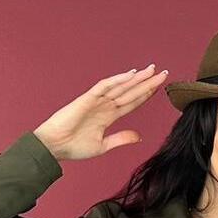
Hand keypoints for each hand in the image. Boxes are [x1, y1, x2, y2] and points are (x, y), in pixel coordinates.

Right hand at [33, 64, 169, 162]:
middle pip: (131, 91)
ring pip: (121, 86)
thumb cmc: (73, 147)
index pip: (132, 102)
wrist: (54, 147)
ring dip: (137, 78)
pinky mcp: (87, 99)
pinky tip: (131, 75)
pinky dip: (117, 80)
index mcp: (108, 116)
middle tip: (163, 74)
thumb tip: (139, 137)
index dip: (146, 95)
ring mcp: (97, 101)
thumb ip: (121, 139)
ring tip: (152, 70)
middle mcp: (105, 105)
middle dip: (147, 83)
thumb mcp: (103, 146)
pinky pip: (104, 86)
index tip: (159, 88)